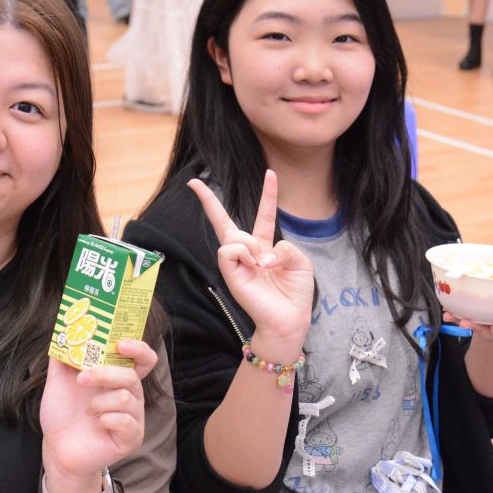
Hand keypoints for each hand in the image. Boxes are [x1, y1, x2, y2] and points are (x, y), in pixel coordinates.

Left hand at [39, 340, 157, 492]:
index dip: (138, 348)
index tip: (120, 343)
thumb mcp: (58, 381)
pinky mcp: (131, 438)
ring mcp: (133, 418)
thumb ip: (63, 356)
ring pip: (127, 397)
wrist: (56, 448)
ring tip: (87, 410)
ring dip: (100, 401)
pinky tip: (95, 424)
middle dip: (106, 374)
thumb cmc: (62, 414)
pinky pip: (126, 421)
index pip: (143, 359)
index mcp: (117, 379)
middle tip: (83, 378)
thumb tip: (62, 330)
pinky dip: (105, 419)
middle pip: (132, 376)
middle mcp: (130, 396)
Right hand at [188, 170, 313, 358]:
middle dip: (208, 200)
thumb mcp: (300, 262)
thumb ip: (285, 247)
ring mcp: (236, 263)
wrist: (289, 320)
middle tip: (192, 182)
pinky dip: (243, 253)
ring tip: (262, 264)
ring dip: (251, 244)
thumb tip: (261, 253)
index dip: (269, 193)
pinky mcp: (229, 273)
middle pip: (224, 221)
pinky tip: (253, 266)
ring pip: (233, 235)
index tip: (270, 173)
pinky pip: (229, 249)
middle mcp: (247, 252)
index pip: (264, 215)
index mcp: (265, 246)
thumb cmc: (295, 294)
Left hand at [442, 245, 492, 343]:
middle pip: (490, 331)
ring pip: (475, 327)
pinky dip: (456, 317)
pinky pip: (467, 321)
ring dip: (462, 322)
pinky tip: (447, 312)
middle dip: (478, 327)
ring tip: (450, 316)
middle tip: (467, 322)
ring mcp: (490, 327)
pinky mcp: (479, 322)